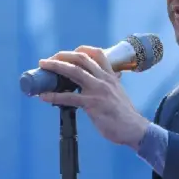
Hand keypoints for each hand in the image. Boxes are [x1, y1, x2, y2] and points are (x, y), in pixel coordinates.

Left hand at [36, 46, 150, 148]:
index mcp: (111, 76)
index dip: (81, 50)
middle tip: (48, 60)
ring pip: (73, 72)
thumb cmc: (125, 114)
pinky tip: (44, 96)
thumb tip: (113, 78)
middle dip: (62, 55)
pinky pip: (69, 97)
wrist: (135, 129)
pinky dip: (54, 96)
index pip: (97, 54)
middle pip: (80, 59)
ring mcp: (98, 90)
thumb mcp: (120, 93)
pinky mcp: (92, 104)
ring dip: (55, 67)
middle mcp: (104, 79)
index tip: (69, 53)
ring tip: (43, 67)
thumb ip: (112, 84)